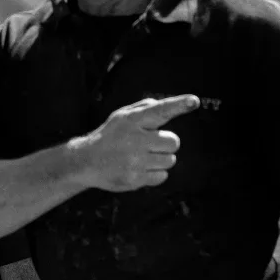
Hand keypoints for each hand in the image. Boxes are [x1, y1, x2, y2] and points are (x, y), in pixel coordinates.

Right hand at [79, 95, 198, 191]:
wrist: (86, 161)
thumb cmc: (111, 136)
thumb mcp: (121, 116)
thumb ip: (144, 108)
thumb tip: (166, 106)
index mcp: (132, 120)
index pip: (160, 110)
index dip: (178, 105)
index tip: (193, 101)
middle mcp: (134, 139)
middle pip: (173, 142)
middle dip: (166, 144)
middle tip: (150, 145)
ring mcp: (135, 161)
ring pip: (170, 160)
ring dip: (161, 159)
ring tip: (141, 157)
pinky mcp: (135, 179)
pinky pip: (162, 176)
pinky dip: (155, 173)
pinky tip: (139, 169)